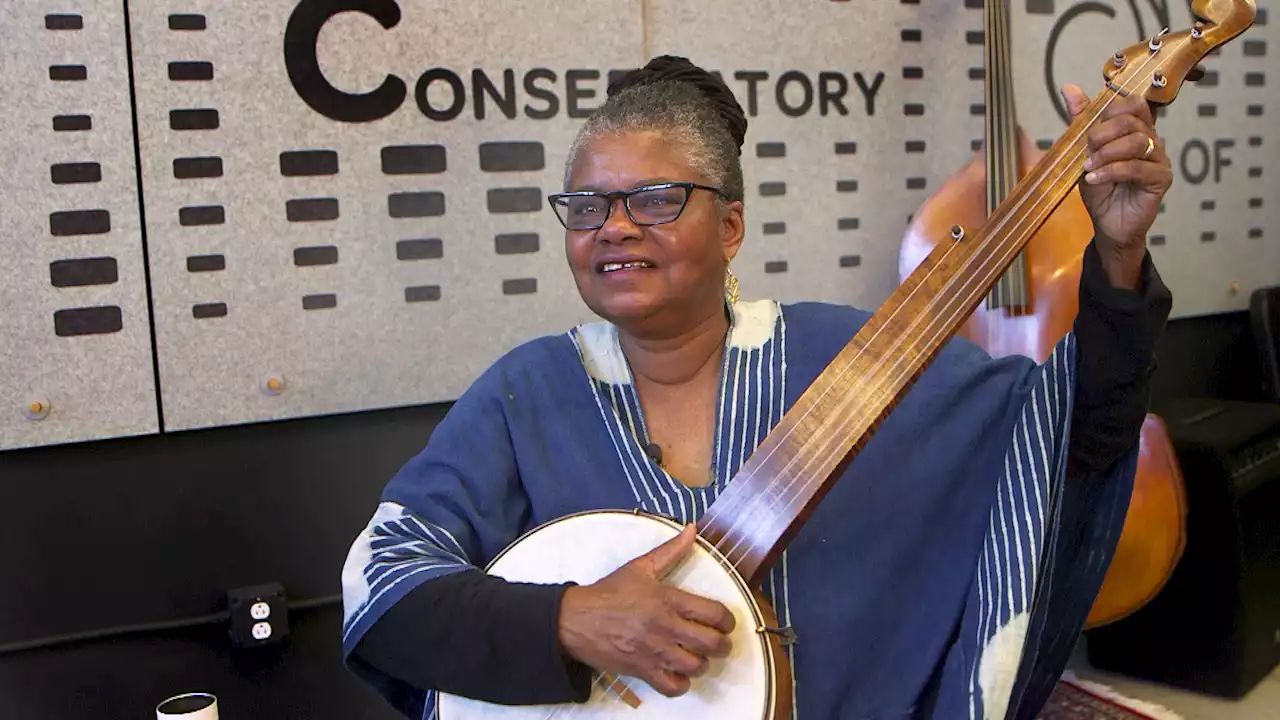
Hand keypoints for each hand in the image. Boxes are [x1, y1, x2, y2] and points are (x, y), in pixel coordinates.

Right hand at [557, 523, 735, 696]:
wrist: (576, 619)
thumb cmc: (608, 594)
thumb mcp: (640, 567)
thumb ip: (671, 550)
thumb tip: (692, 530)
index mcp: (668, 599)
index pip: (714, 613)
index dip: (728, 621)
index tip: (726, 623)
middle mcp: (665, 626)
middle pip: (712, 643)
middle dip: (722, 645)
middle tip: (719, 643)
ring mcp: (654, 651)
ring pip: (696, 666)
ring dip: (702, 663)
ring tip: (698, 656)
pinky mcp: (642, 670)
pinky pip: (673, 686)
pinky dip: (681, 683)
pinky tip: (679, 673)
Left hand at [1062, 83, 1171, 288]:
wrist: (1108, 224)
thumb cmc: (1100, 188)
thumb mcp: (1084, 152)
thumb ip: (1081, 121)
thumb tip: (1069, 88)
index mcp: (1136, 129)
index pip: (1131, 103)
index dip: (1109, 112)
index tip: (1089, 131)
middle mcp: (1152, 139)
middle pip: (1131, 121)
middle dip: (1102, 134)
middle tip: (1086, 153)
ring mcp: (1159, 159)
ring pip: (1136, 142)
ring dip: (1106, 154)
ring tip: (1089, 169)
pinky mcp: (1161, 178)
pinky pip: (1137, 167)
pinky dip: (1112, 171)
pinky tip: (1096, 179)